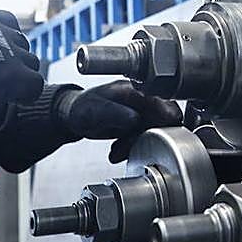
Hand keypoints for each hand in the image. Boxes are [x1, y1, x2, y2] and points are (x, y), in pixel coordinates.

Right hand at [0, 8, 43, 132]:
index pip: (6, 21)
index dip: (7, 40)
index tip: (2, 55)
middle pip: (20, 42)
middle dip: (15, 59)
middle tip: (3, 77)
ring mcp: (6, 52)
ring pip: (30, 61)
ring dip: (22, 76)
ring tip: (8, 91)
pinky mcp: (14, 75)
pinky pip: (36, 82)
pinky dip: (30, 93)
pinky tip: (19, 100)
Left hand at [56, 80, 182, 161]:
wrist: (73, 115)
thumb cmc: (82, 108)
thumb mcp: (95, 111)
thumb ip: (115, 113)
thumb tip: (135, 118)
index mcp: (133, 90)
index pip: (160, 101)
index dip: (167, 116)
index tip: (169, 130)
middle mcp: (140, 99)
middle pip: (161, 119)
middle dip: (149, 137)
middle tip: (130, 147)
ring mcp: (139, 111)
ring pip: (152, 132)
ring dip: (136, 145)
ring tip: (117, 151)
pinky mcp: (137, 123)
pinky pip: (142, 137)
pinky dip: (131, 147)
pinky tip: (117, 151)